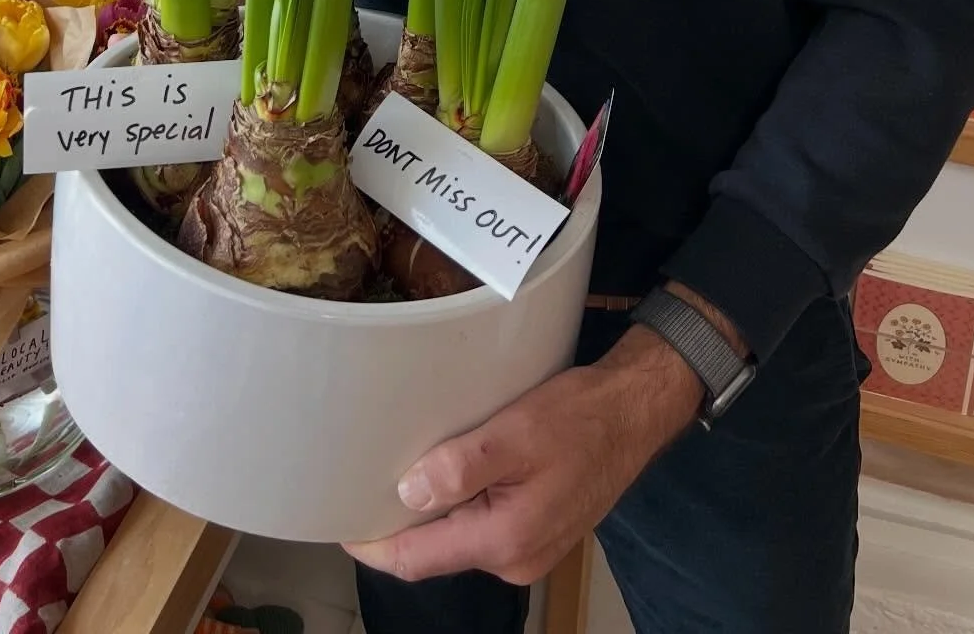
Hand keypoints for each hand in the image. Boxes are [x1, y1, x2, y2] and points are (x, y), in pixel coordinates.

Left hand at [344, 322, 704, 586]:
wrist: (634, 412)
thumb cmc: (579, 417)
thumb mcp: (516, 433)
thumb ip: (461, 467)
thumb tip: (407, 496)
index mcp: (505, 541)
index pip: (418, 561)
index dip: (373, 545)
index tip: (339, 522)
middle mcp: (514, 559)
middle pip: (435, 553)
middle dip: (398, 526)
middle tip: (363, 482)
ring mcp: (528, 549)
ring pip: (458, 539)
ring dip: (431, 513)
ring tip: (400, 470)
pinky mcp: (537, 531)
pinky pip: (482, 528)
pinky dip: (459, 506)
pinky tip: (448, 472)